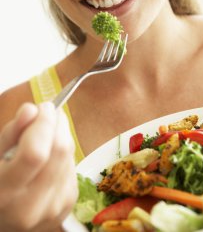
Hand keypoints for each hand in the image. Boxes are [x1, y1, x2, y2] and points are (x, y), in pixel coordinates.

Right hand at [0, 102, 77, 230]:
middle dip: (57, 124)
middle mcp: (31, 206)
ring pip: (69, 156)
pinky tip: (50, 157)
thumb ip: (12, 133)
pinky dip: (64, 154)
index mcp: (4, 194)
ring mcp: (53, 208)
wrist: (5, 221)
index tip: (44, 106)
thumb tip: (32, 110)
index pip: (35, 153)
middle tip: (48, 112)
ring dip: (61, 136)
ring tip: (45, 135)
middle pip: (60, 151)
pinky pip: (72, 167)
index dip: (44, 123)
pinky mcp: (68, 205)